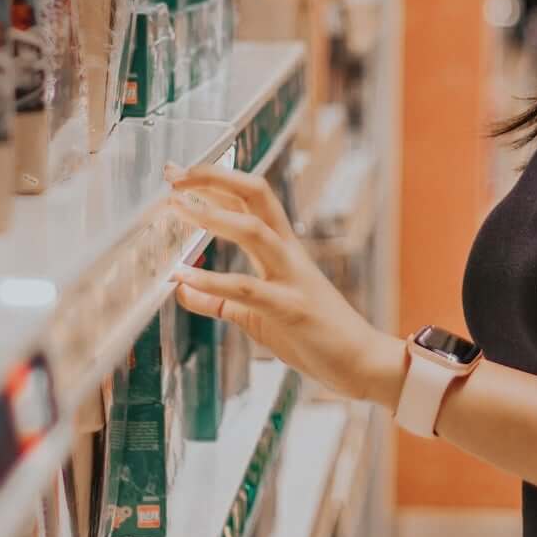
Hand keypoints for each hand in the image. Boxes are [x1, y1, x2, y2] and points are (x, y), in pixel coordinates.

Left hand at [164, 163, 405, 409]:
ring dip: (214, 216)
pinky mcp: (290, 308)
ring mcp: (291, 277)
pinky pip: (247, 288)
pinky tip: (182, 276)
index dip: (214, 181)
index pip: (248, 199)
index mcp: (282, 248)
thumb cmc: (314, 335)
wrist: (360, 363)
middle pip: (256, 194)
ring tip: (176, 208)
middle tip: (175, 175)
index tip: (177, 172)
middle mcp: (288, 252)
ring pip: (254, 230)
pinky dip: (212, 280)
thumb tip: (182, 290)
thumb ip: (220, 299)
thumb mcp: (256, 314)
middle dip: (216, 178)